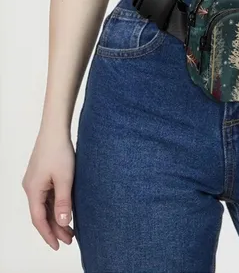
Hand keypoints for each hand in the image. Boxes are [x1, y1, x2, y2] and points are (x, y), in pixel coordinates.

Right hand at [22, 126, 74, 249]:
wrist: (55, 130)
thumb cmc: (59, 151)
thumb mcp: (65, 178)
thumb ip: (63, 201)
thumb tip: (62, 222)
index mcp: (33, 190)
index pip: (38, 219)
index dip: (48, 234)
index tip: (58, 246)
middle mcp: (31, 187)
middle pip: (42, 214)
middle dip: (55, 228)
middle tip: (70, 240)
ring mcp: (36, 181)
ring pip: (45, 205)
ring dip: (56, 217)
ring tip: (70, 229)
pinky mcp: (42, 174)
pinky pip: (47, 196)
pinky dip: (56, 205)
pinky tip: (66, 209)